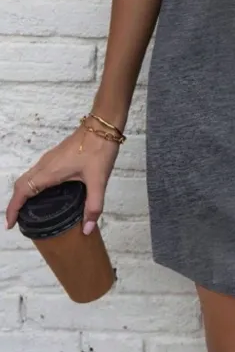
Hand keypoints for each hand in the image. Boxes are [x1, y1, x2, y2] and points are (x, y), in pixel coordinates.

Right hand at [5, 123, 119, 233]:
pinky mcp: (57, 155)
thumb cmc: (99, 150)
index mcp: (49, 171)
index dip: (13, 208)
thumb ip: (93, 206)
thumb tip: (87, 230)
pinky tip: (47, 193)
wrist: (103, 125)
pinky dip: (34, 184)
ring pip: (29, 177)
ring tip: (30, 210)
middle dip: (16, 203)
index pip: (23, 191)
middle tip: (19, 220)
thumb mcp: (98, 180)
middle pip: (22, 184)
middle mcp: (45, 164)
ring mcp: (50, 158)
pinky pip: (38, 172)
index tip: (10, 224)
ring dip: (24, 193)